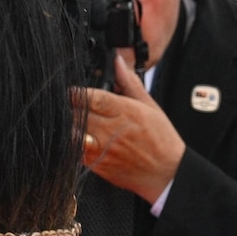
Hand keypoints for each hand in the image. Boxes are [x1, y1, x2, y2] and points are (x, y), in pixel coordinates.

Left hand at [78, 55, 185, 202]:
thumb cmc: (161, 140)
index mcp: (125, 112)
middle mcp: (112, 131)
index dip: (77, 93)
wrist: (167, 173)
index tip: (73, 91)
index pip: (91, 98)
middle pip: (78, 115)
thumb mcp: (150, 106)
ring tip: (73, 123)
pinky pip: (76, 153)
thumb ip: (129, 83)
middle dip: (71, 108)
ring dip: (69, 127)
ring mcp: (104, 150)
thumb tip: (118, 62)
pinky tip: (79, 140)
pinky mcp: (98, 166)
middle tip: (70, 106)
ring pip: (73, 134)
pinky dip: (72, 145)